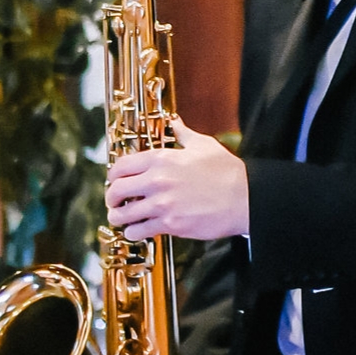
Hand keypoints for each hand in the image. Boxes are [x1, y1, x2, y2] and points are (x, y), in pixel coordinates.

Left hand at [106, 125, 248, 243]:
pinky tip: (135, 230)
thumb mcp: (203, 145)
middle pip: (117, 190)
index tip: (115, 179)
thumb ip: (182, 134)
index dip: (113, 174)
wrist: (244, 198)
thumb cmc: (226, 171)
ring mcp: (162, 204)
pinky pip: (139, 231)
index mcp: (161, 159)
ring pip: (124, 213)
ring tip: (119, 218)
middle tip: (113, 201)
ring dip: (118, 216)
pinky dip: (133, 232)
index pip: (122, 165)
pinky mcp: (170, 224)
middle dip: (111, 197)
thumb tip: (174, 122)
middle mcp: (157, 180)